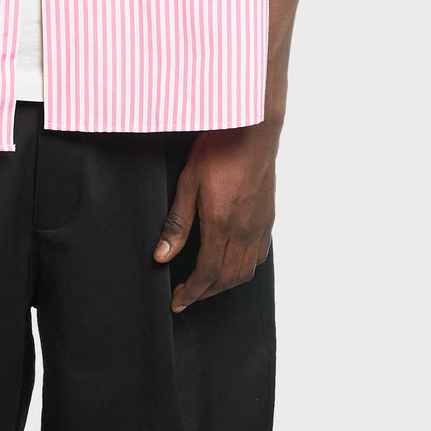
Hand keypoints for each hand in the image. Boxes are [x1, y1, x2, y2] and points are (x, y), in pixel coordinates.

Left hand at [153, 122, 278, 311]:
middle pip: (227, 279)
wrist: (252, 128)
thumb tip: (163, 255)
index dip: (191, 293)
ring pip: (246, 271)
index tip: (178, 302)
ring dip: (225, 285)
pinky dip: (244, 268)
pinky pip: (259, 255)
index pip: (206, 273)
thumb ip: (177, 223)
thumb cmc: (219, 148)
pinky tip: (231, 264)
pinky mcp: (268, 218)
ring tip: (206, 286)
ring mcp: (260, 225)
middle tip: (187, 297)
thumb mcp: (188, 182)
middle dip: (205, 294)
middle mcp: (244, 230)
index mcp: (221, 223)